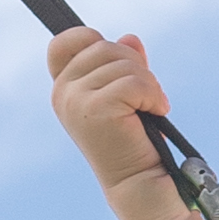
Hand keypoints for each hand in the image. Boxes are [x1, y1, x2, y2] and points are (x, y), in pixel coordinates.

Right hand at [50, 24, 174, 210]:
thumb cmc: (135, 139)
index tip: (119, 65)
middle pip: (104, 46)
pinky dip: (153, 96)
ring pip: (124, 63)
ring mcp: (75, 101)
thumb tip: (130, 38)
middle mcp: (63, 92)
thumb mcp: (127, 93)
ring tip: (150, 109)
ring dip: (149, 84)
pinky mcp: (95, 109)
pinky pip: (135, 82)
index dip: (92, 40)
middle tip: (145, 97)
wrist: (139, 181)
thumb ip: (124, 64)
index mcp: (64, 87)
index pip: (64, 42)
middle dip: (135, 66)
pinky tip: (155, 112)